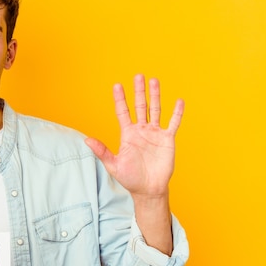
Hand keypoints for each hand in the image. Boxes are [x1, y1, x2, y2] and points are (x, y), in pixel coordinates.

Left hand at [85, 74, 183, 197]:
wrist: (148, 190)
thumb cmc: (130, 178)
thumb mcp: (113, 165)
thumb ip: (102, 151)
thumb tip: (86, 140)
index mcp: (127, 134)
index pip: (123, 112)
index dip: (120, 99)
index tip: (117, 85)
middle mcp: (141, 130)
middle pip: (140, 106)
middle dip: (138, 91)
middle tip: (138, 76)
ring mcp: (155, 133)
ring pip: (156, 110)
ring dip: (155, 96)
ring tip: (154, 81)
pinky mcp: (167, 140)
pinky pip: (173, 123)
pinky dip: (176, 113)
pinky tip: (178, 101)